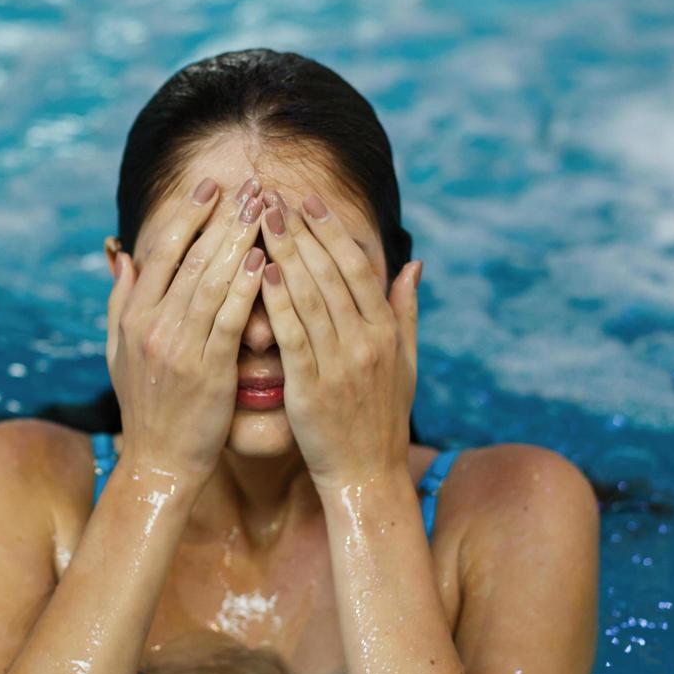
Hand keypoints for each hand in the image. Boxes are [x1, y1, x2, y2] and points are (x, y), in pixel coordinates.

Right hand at [106, 177, 266, 478]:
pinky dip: (245, 288)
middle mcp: (151, 326)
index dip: (186, 215)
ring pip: (210, 281)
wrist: (159, 463)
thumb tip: (122, 253)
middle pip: (190, 258)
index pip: (162, 252)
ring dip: (239, 241)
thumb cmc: (146, 407)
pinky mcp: (206, 372)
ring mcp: (177, 348)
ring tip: (262, 210)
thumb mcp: (119, 351)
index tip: (211, 185)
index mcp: (133, 317)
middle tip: (249, 186)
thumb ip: (121, 300)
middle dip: (222, 218)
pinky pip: (228, 320)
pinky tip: (264, 261)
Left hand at [256, 189, 423, 488]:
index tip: (306, 201)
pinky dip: (278, 301)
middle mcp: (366, 341)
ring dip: (284, 253)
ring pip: (310, 296)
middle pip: (330, 273)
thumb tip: (414, 264)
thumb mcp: (405, 363)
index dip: (330, 231)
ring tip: (259, 221)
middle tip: (272, 197)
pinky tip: (261, 273)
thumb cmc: (381, 419)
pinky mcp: (312, 388)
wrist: (368, 476)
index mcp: (386, 331)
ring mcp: (340, 364)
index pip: (356, 267)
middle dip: (299, 230)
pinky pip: (293, 336)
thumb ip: (406, 311)